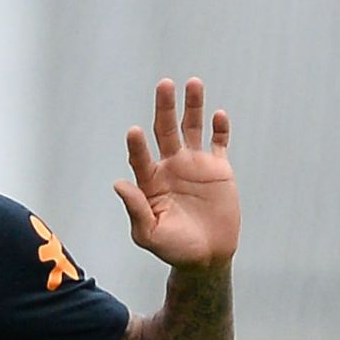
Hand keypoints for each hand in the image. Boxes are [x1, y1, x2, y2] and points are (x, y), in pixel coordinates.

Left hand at [114, 77, 238, 270]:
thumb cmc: (172, 248)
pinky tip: (218, 115)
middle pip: (165, 131)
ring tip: (192, 83)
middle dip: (164, 108)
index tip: (134, 132)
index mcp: (149, 181)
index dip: (137, 145)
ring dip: (193, 107)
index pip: (140, 157)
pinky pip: (219, 143)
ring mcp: (194, 165)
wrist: (206, 256)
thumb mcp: (149, 233)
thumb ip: (136, 208)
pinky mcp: (218, 169)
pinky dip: (220, 129)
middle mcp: (170, 167)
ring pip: (192, 129)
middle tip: (164, 84)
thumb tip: (119, 184)